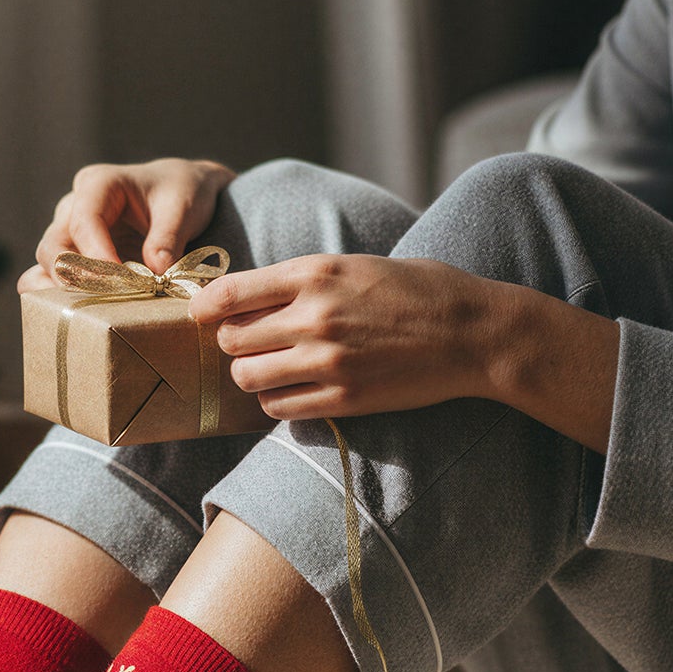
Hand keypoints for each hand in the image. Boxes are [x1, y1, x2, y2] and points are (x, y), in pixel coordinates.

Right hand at [17, 157, 236, 292]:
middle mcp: (74, 207)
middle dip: (75, 277)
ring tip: (93, 313)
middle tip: (105, 302)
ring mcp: (69, 233)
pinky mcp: (75, 256)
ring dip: (66, 291)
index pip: (84, 221)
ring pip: (49, 265)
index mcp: (98, 184)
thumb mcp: (182, 206)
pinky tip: (82, 316)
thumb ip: (168, 236)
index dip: (96, 255)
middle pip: (54, 246)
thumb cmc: (180, 192)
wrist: (181, 194)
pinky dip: (62, 297)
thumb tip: (156, 271)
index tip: (120, 281)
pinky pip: (54, 278)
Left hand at [187, 253, 504, 419]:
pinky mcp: (343, 398)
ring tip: (270, 368)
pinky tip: (293, 389)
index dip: (204, 306)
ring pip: (248, 377)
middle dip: (232, 342)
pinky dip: (276, 400)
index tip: (199, 313)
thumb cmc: (417, 290)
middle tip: (249, 343)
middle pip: (231, 339)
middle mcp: (314, 316)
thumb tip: (247, 294)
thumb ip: (301, 279)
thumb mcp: (355, 264)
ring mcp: (328, 361)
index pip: (229, 292)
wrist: (473, 332)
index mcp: (315, 273)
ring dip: (251, 374)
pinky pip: (279, 407)